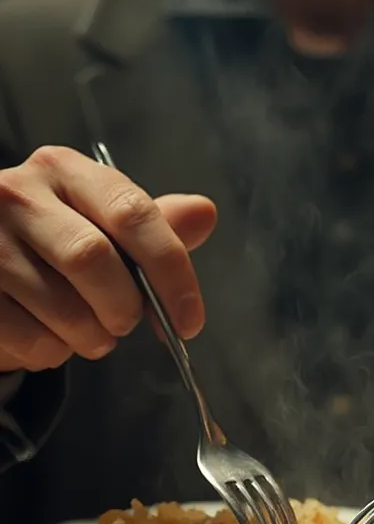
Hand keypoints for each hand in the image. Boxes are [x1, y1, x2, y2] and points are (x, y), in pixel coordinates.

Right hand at [0, 146, 216, 372]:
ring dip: (89, 338)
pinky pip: (31, 339)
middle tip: (123, 323)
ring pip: (62, 308)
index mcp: (64, 171)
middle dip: (123, 307)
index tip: (189, 320)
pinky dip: (52, 352)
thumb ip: (150, 226)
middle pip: (93, 259)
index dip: (171, 271)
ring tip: (84, 332)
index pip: (132, 212)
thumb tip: (204, 213)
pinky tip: (45, 335)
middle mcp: (18, 194)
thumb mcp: (98, 226)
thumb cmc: (49, 246)